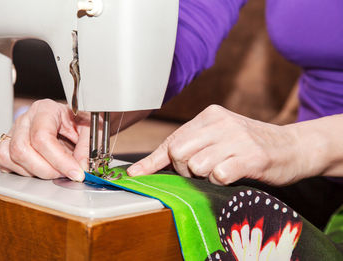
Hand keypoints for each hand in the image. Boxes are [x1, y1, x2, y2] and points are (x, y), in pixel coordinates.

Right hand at [0, 99, 90, 180]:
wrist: (75, 121)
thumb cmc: (80, 122)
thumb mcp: (92, 130)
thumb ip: (87, 148)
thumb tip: (81, 168)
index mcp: (46, 109)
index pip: (42, 137)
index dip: (59, 160)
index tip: (75, 172)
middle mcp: (26, 118)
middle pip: (22, 149)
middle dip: (46, 170)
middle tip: (65, 174)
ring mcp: (14, 131)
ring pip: (9, 157)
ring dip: (35, 172)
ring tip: (56, 170)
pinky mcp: (8, 145)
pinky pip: (4, 162)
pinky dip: (23, 172)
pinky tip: (41, 169)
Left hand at [127, 105, 304, 185]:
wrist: (293, 147)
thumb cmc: (248, 146)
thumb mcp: (218, 137)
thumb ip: (189, 146)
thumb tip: (150, 165)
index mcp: (209, 115)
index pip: (171, 140)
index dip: (152, 161)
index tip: (136, 174)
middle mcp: (221, 122)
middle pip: (178, 153)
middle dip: (184, 169)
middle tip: (202, 171)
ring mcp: (237, 138)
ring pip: (196, 166)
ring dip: (205, 176)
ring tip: (222, 169)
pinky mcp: (252, 156)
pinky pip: (219, 175)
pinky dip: (222, 181)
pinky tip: (233, 174)